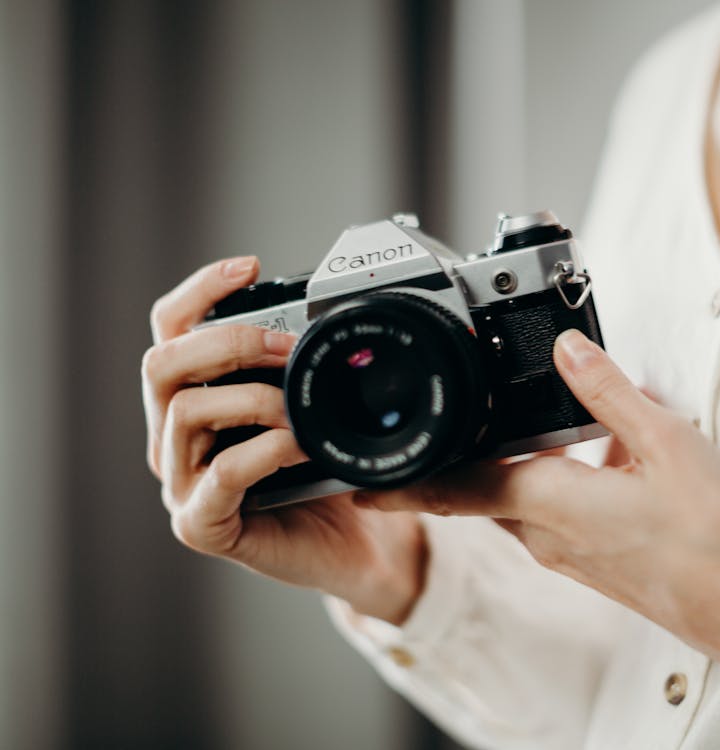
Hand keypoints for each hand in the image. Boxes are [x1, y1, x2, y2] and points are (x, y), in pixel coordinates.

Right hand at [141, 257, 425, 623]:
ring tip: (299, 409)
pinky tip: (301, 446)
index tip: (248, 267)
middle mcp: (174, 437)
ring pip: (184, 411)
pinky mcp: (202, 524)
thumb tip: (318, 311)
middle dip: (229, 342)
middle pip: (162, 363)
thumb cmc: (330, 472)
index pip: (171, 330)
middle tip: (288, 347)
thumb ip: (297, 365)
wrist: (360, 544)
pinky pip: (218, 475)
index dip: (200, 292)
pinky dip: (264, 450)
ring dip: (251, 397)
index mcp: (193, 397)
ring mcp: (182, 483)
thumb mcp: (313, 404)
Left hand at [361, 329, 719, 666]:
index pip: (456, 487)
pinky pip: (554, 518)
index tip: (361, 479)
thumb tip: (564, 348)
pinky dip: (556, 486)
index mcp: (552, 503)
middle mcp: (548, 537)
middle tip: (451, 422)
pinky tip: (604, 460)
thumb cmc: (714, 534)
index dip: (405, 482)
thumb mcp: (666, 442)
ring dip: (517, 468)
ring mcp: (570, 558)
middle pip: (482, 492)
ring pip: (519, 504)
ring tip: (542, 428)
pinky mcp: (595, 567)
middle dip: (460, 461)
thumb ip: (608, 391)